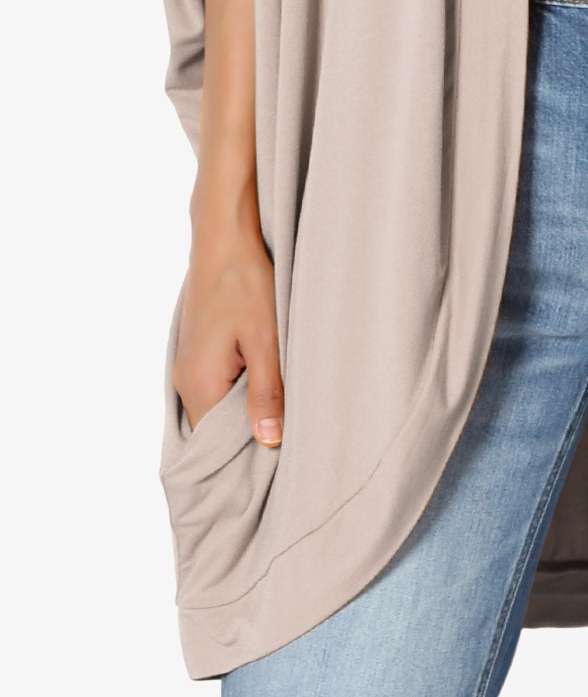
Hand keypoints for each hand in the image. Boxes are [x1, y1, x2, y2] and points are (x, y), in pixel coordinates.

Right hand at [173, 203, 282, 446]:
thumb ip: (267, 393)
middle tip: (291, 436)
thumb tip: (270, 440)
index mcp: (200, 385)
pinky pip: (216, 385)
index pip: (217, 446)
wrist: (223, 237)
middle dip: (250, 434)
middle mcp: (185, 380)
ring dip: (246, 409)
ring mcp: (188, 364)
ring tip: (283, 410)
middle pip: (216, 428)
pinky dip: (239, 390)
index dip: (249, 455)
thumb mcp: (266, 340)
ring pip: (218, 405)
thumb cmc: (245, 283)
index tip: (282, 459)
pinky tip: (266, 381)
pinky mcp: (197, 349)